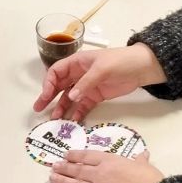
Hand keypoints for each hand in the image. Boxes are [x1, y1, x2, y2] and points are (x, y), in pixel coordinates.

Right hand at [33, 43, 165, 121]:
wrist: (142, 68)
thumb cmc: (121, 61)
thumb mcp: (102, 69)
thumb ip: (86, 83)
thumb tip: (71, 97)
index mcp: (77, 62)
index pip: (56, 72)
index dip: (48, 83)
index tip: (46, 96)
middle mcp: (79, 74)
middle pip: (59, 85)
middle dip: (49, 97)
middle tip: (39, 108)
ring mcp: (87, 86)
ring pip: (70, 97)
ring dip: (62, 108)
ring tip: (55, 120)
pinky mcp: (96, 96)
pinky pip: (83, 105)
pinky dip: (77, 113)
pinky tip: (73, 121)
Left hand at [50, 149, 164, 182]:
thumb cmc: (149, 182)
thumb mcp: (145, 166)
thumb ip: (140, 160)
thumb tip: (144, 154)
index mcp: (110, 161)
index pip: (88, 156)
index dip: (76, 156)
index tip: (66, 155)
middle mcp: (98, 174)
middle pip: (78, 170)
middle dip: (65, 168)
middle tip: (54, 166)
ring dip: (62, 181)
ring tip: (52, 178)